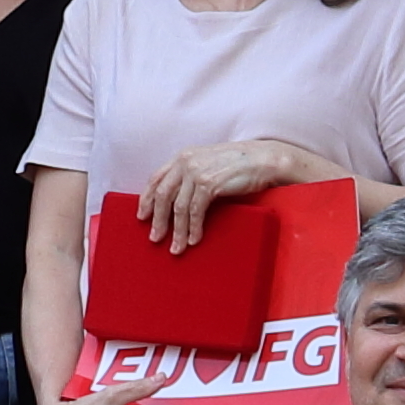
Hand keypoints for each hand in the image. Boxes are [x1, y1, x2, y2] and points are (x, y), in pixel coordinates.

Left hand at [139, 139, 332, 253]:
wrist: (263, 159)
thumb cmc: (238, 164)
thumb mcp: (207, 164)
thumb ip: (190, 175)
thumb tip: (176, 200)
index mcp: (182, 157)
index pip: (156, 179)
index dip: (147, 199)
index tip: (142, 216)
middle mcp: (185, 162)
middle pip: (163, 195)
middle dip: (158, 220)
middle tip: (155, 238)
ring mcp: (197, 172)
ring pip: (178, 207)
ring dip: (177, 231)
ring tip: (176, 248)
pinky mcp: (209, 183)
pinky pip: (195, 211)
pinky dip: (193, 228)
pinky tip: (194, 240)